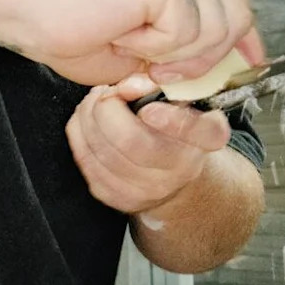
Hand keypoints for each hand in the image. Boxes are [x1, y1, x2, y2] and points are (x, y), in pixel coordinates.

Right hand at [0, 0, 261, 85]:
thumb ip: (179, 53)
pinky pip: (185, 33)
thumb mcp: (140, 51)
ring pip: (214, 30)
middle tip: (158, 70)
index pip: (233, 2)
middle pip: (235, 16)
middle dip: (207, 59)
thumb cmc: (68, 28)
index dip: (247, 39)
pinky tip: (123, 35)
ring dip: (176, 57)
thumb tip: (214, 72)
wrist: (26, 6)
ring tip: (132, 47)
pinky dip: (155, 48)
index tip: (251, 67)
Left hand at [65, 74, 231, 215]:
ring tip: (94, 103)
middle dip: (106, 107)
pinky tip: (87, 122)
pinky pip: (86, 162)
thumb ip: (159, 85)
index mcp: (206, 138)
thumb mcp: (180, 98)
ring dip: (87, 117)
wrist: (173, 177)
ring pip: (101, 150)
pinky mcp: (120, 199)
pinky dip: (79, 134)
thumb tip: (128, 86)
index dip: (170, 120)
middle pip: (130, 140)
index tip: (149, 108)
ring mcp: (149, 190)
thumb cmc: (174, 127)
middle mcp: (181, 170)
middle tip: (106, 92)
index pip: (194, 130)